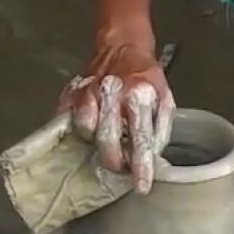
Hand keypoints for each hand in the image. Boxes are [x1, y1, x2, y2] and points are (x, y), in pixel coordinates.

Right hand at [56, 43, 174, 192]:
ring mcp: (88, 92)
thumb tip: (153, 158)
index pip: (141, 139)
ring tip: (106, 138)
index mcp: (141, 96)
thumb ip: (160, 129)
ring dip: (96, 142)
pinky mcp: (70, 93)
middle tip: (120, 166)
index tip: (141, 186)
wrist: (122, 46)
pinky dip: (79, 130)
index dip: (140, 167)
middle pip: (107, 141)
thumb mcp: (165, 98)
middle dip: (114, 161)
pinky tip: (90, 126)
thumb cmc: (146, 78)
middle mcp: (113, 94)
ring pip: (86, 131)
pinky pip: (69, 122)